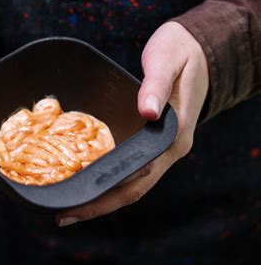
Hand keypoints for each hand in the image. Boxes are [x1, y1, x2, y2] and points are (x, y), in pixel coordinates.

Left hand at [56, 21, 209, 226]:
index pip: (141, 174)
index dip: (111, 193)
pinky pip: (130, 167)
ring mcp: (163, 147)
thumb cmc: (180, 51)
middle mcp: (170, 148)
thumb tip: (148, 111)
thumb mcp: (167, 60)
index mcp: (175, 134)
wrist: (199, 48)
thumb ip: (157, 84)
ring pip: (132, 183)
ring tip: (69, 207)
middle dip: (100, 205)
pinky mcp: (154, 140)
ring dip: (103, 197)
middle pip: (134, 188)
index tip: (82, 203)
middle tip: (63, 216)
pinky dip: (109, 179)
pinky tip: (87, 180)